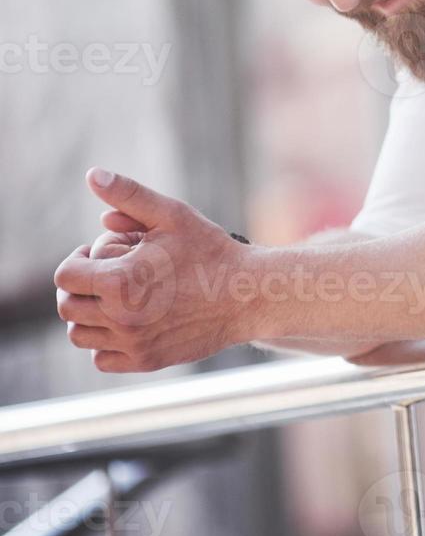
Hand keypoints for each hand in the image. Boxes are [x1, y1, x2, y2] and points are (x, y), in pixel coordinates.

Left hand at [54, 168, 250, 372]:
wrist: (249, 295)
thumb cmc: (211, 252)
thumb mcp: (172, 215)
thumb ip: (129, 195)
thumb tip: (92, 174)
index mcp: (119, 281)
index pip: (65, 275)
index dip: (77, 260)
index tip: (99, 254)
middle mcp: (121, 318)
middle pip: (67, 306)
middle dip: (81, 286)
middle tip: (108, 274)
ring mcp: (133, 343)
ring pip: (80, 335)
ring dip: (89, 314)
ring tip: (117, 298)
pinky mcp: (146, 361)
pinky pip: (102, 359)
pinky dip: (106, 342)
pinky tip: (129, 322)